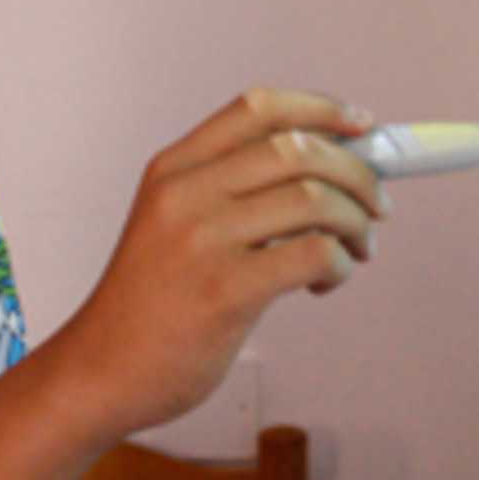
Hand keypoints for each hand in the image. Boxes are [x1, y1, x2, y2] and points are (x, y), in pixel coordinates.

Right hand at [51, 87, 388, 434]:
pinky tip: (328, 281)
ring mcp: (202, 240)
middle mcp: (185, 193)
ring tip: (358, 248)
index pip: (259, 108)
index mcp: (174, 168)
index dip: (322, 109)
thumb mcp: (171, 223)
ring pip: (314, 198)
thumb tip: (331, 171)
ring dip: (356, 221)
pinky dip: (339, 263)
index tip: (363, 126)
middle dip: (358, 173)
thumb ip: (233, 191)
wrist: (100, 372)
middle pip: (298, 149)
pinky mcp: (224, 291)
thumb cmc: (150, 304)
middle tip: (378, 206)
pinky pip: (313, 253)